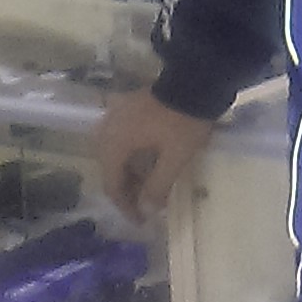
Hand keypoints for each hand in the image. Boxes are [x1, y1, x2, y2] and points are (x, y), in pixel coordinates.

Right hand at [94, 88, 214, 223]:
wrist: (195, 79)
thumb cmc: (184, 122)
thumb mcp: (175, 158)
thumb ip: (158, 186)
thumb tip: (147, 209)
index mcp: (114, 143)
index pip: (111, 184)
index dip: (125, 206)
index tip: (140, 221)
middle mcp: (106, 129)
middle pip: (109, 168)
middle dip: (126, 189)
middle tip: (144, 205)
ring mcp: (115, 114)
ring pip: (114, 153)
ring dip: (128, 172)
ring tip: (148, 186)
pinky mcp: (126, 106)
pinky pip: (120, 138)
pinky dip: (130, 154)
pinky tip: (146, 161)